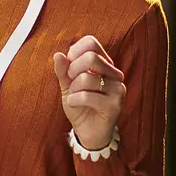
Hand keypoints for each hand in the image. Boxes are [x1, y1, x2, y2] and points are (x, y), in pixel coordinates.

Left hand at [52, 34, 124, 152]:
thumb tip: (58, 55)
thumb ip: (63, 70)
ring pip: (87, 78)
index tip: (69, 67)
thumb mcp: (67, 85)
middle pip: (91, 57)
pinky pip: (87, 96)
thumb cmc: (80, 106)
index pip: (91, 43)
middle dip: (72, 70)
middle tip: (70, 83)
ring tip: (74, 97)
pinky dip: (74, 100)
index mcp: (105, 64)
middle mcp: (115, 74)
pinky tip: (75, 105)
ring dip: (73, 89)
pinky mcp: (115, 105)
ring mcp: (118, 89)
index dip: (74, 52)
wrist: (88, 133)